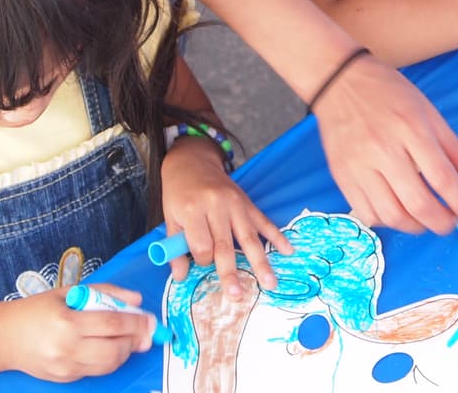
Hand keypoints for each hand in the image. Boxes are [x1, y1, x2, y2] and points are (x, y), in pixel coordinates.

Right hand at [0, 285, 154, 381]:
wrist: (5, 337)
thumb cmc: (38, 309)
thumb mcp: (70, 292)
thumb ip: (106, 293)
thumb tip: (136, 300)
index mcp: (67, 321)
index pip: (112, 325)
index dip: (137, 323)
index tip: (151, 320)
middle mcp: (66, 348)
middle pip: (114, 350)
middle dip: (135, 341)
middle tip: (144, 332)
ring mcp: (65, 367)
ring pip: (108, 365)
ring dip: (125, 352)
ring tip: (128, 339)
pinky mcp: (65, 379)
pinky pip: (95, 371)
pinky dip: (108, 360)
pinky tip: (108, 347)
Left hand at [160, 138, 292, 298]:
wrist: (192, 162)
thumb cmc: (179, 193)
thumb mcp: (169, 218)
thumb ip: (174, 247)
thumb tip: (181, 277)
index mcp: (192, 210)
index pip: (202, 245)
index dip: (202, 260)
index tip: (201, 262)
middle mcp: (215, 206)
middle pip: (225, 244)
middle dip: (231, 272)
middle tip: (237, 295)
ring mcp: (235, 203)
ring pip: (248, 237)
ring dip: (260, 262)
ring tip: (270, 283)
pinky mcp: (247, 202)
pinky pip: (263, 221)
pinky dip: (277, 236)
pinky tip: (288, 250)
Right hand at [312, 54, 457, 235]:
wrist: (339, 83)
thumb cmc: (388, 94)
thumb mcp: (428, 113)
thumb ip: (456, 150)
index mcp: (411, 129)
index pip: (441, 177)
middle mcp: (384, 151)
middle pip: (417, 203)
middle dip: (441, 223)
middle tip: (451, 223)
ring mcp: (359, 166)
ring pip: (391, 215)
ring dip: (415, 227)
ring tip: (426, 220)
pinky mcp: (342, 177)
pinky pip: (367, 213)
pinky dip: (387, 222)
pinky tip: (397, 212)